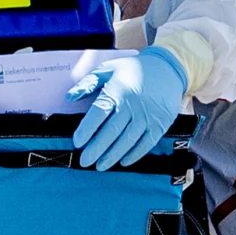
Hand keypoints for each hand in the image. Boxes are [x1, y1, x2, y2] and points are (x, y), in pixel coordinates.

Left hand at [69, 45, 188, 168]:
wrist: (167, 68)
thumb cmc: (132, 70)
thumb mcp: (108, 69)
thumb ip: (87, 83)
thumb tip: (69, 98)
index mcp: (117, 90)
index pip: (99, 112)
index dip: (87, 129)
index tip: (77, 142)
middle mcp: (132, 104)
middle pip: (111, 131)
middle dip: (96, 149)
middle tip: (84, 161)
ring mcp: (147, 115)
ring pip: (128, 140)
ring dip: (113, 155)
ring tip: (100, 166)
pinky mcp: (160, 124)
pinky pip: (146, 143)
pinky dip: (134, 154)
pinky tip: (123, 161)